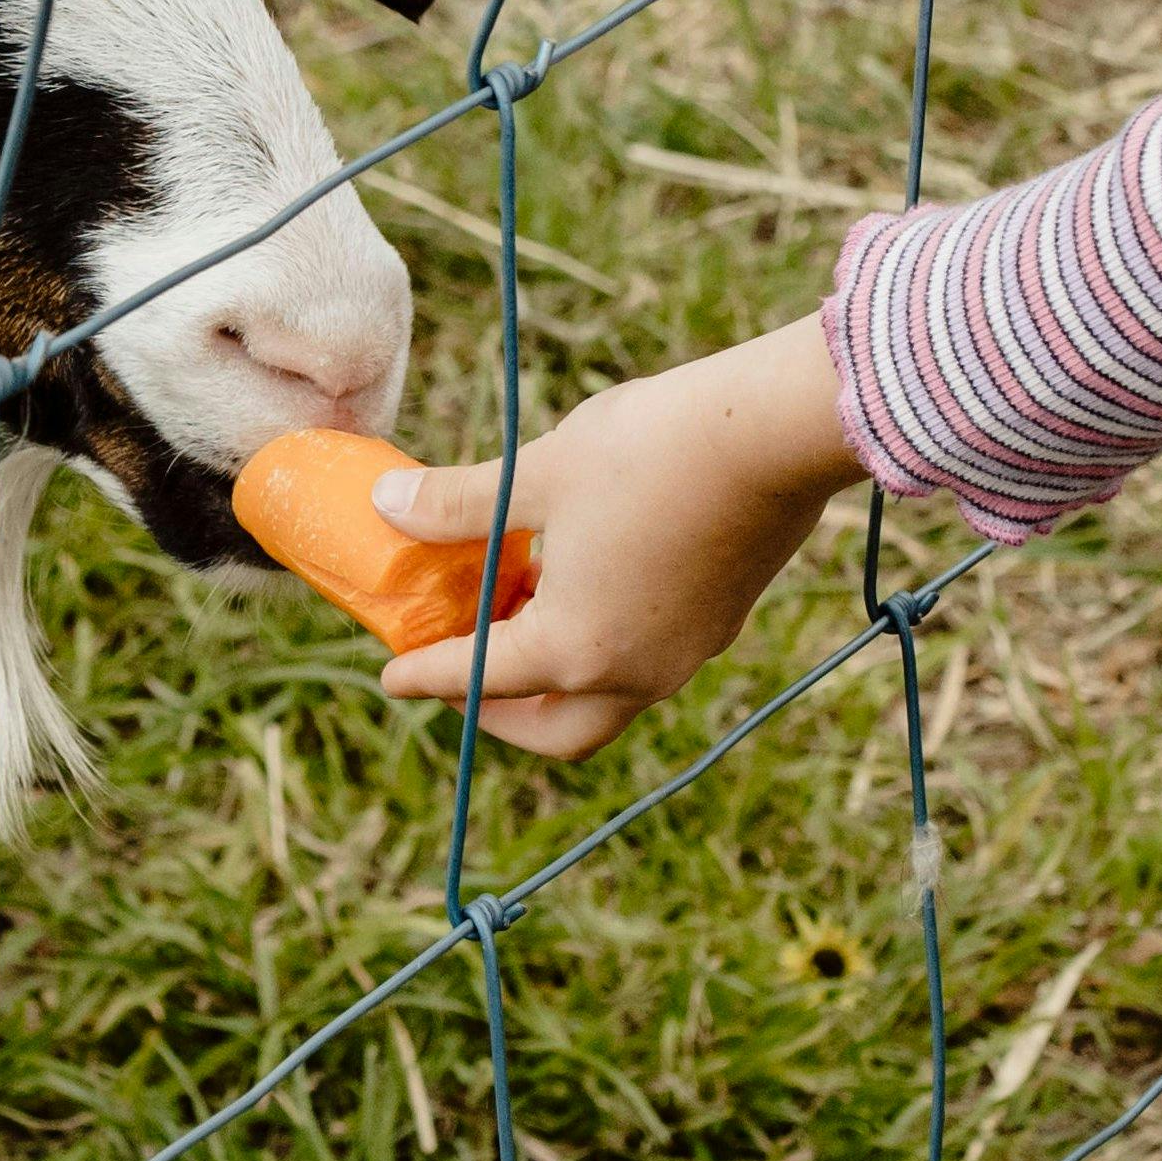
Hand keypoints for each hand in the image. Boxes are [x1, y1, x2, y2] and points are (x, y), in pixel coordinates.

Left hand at [365, 316, 866, 761]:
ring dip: (553, 677)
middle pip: (554, 730)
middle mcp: (634, 673)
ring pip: (605, 699)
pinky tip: (582, 584)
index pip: (477, 678)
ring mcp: (685, 654)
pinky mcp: (720, 623)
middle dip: (498, 714)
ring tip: (516, 615)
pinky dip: (599, 646)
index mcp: (575, 649)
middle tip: (459, 673)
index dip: (424, 675)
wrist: (775, 430)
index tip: (391, 677)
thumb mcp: (537, 473)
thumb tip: (386, 504)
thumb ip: (456, 503)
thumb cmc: (650, 450)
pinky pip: (646, 661)